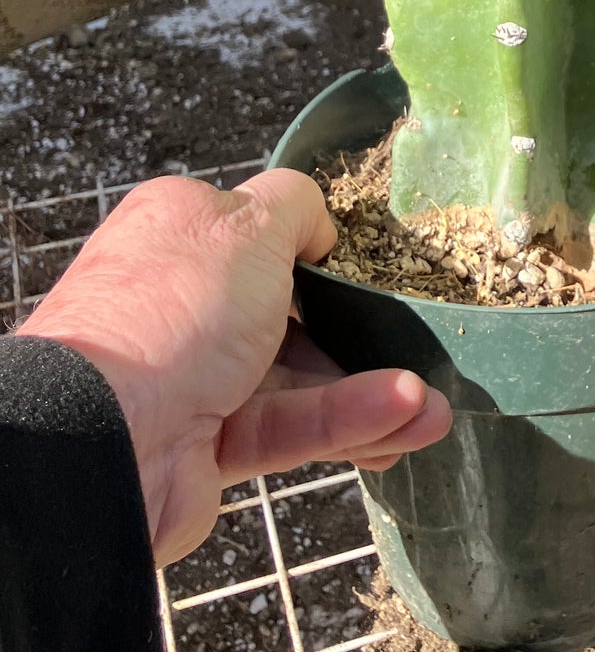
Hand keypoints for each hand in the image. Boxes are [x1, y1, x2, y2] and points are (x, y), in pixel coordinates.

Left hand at [19, 170, 450, 563]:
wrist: (104, 440)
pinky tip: (405, 419)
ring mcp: (196, 378)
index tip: (372, 260)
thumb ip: (298, 207)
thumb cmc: (174, 310)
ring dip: (371, 390)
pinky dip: (348, 421)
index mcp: (181, 234)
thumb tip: (319, 226)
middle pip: (290, 311)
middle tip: (422, 342)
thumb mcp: (250, 224)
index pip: (257, 230)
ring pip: (301, 377)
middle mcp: (184, 302)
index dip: (315, 243)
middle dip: (361, 331)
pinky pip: (292, 427)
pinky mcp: (211, 445)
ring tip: (433, 407)